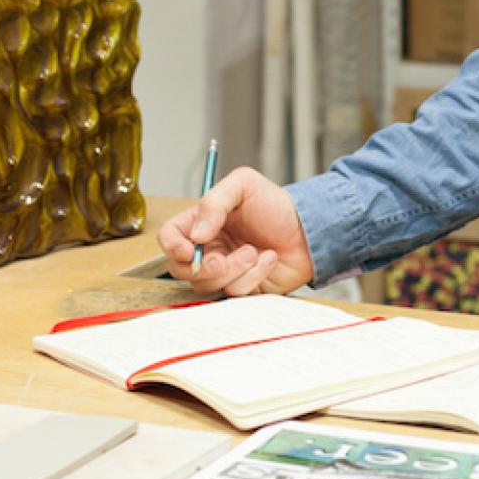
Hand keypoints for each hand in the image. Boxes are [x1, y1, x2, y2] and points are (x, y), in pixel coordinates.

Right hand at [157, 166, 315, 296]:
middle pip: (181, 270)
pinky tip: (269, 259)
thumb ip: (213, 202)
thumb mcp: (244, 185)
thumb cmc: (276, 206)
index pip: (169, 238)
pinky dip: (254, 276)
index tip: (189, 248)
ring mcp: (224, 271)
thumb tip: (195, 235)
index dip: (173, 247)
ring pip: (208, 285)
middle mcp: (208, 249)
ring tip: (256, 251)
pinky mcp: (243, 288)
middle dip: (203, 267)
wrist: (309, 229)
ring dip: (234, 269)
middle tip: (224, 259)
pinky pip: (236, 293)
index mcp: (201, 224)